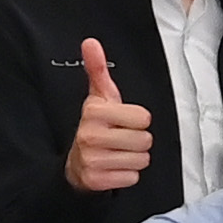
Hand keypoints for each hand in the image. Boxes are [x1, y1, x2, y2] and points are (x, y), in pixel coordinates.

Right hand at [66, 38, 154, 192]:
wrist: (77, 163)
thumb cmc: (95, 127)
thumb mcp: (98, 98)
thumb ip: (98, 70)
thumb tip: (91, 43)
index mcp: (95, 112)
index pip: (144, 118)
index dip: (138, 121)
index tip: (122, 122)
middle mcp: (90, 135)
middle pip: (145, 140)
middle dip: (138, 142)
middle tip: (121, 140)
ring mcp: (92, 159)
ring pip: (141, 160)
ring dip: (134, 159)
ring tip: (118, 153)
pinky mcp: (96, 179)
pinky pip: (132, 177)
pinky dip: (127, 175)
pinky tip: (114, 168)